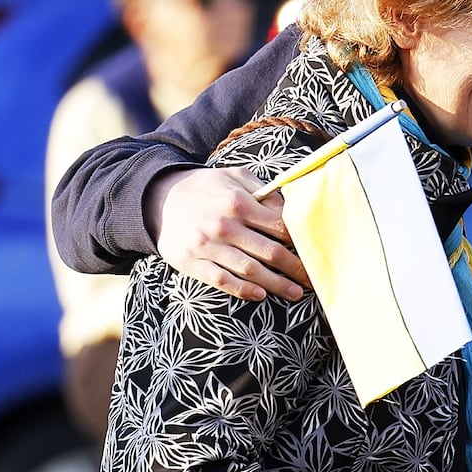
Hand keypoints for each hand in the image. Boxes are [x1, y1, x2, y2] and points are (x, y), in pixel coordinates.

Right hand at [149, 167, 309, 301]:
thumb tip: (290, 206)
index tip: (314, 251)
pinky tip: (260, 295)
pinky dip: (242, 290)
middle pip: (270, 252)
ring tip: (296, 293)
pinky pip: (221, 280)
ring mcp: (207, 246)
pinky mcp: (191, 263)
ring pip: (250, 270)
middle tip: (314, 280)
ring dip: (277, 285)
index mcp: (238, 203)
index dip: (300, 241)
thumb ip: (263, 190)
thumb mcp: (234, 177)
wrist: (157, 199)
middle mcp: (224, 226)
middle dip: (296, 268)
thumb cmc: (206, 188)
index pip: (279, 226)